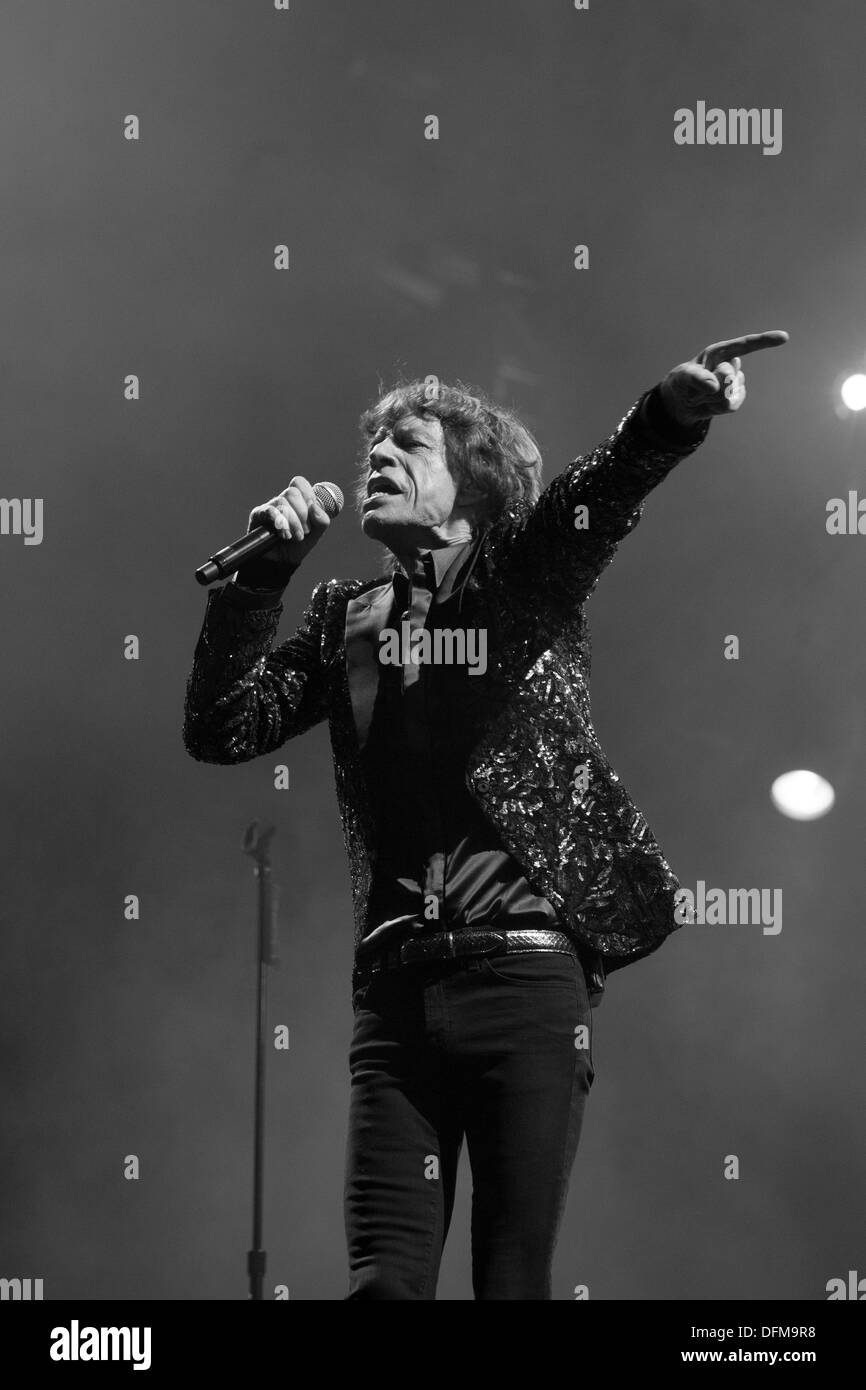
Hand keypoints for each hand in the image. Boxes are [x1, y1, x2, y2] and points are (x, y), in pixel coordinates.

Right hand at [248, 475, 331, 566]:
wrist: (280, 564)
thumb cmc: (296, 547)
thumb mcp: (315, 535)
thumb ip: (321, 520)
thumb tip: (314, 507)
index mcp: (296, 501)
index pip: (300, 483)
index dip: (308, 494)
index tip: (313, 512)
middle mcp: (282, 501)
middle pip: (292, 492)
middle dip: (302, 513)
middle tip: (305, 531)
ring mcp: (269, 507)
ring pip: (282, 501)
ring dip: (293, 521)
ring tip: (296, 537)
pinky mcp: (258, 516)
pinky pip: (269, 511)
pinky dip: (281, 522)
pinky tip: (285, 534)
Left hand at [659, 330, 788, 427]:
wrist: (681, 401)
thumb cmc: (682, 381)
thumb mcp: (683, 377)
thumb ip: (697, 379)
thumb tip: (714, 387)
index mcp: (720, 352)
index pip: (745, 345)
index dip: (764, 341)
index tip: (784, 337)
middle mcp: (730, 365)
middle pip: (729, 377)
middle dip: (712, 385)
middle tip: (699, 387)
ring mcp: (735, 382)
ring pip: (730, 395)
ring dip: (712, 399)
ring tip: (703, 396)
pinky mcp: (736, 398)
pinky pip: (732, 405)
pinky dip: (718, 408)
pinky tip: (711, 404)